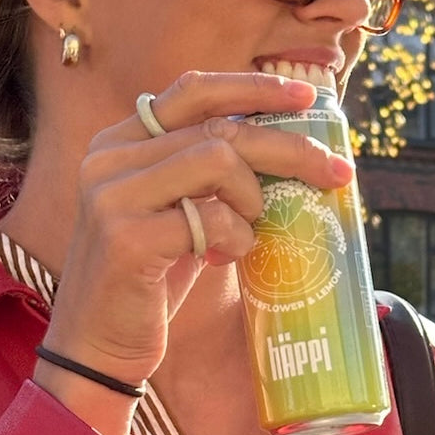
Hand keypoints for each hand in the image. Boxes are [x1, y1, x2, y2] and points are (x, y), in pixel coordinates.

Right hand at [39, 71, 352, 389]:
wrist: (97, 347)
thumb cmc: (148, 281)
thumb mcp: (179, 215)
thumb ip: (212, 179)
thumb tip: (290, 153)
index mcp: (122, 142)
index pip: (194, 92)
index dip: (253, 87)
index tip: (308, 97)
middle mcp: (110, 157)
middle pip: (221, 130)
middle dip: (290, 150)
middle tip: (337, 173)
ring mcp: (113, 195)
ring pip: (218, 162)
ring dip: (253, 200)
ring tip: (248, 232)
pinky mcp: (125, 238)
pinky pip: (210, 219)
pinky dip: (235, 238)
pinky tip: (224, 258)